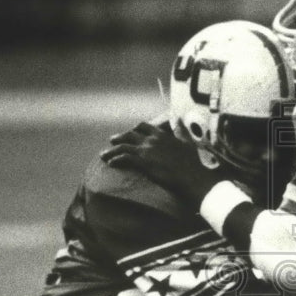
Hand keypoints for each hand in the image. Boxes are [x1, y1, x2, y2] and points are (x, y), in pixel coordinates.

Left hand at [103, 122, 226, 208]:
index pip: (143, 126)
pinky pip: (124, 158)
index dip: (135, 129)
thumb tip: (178, 118)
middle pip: (130, 135)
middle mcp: (152, 140)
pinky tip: (111, 164)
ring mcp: (146, 150)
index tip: (130, 133)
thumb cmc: (191, 162)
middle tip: (112, 141)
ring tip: (104, 154)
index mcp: (161, 134)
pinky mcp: (143, 162)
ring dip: (112, 150)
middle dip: (120, 137)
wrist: (190, 176)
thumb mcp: (187, 142)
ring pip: (123, 146)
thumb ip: (180, 130)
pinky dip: (116, 160)